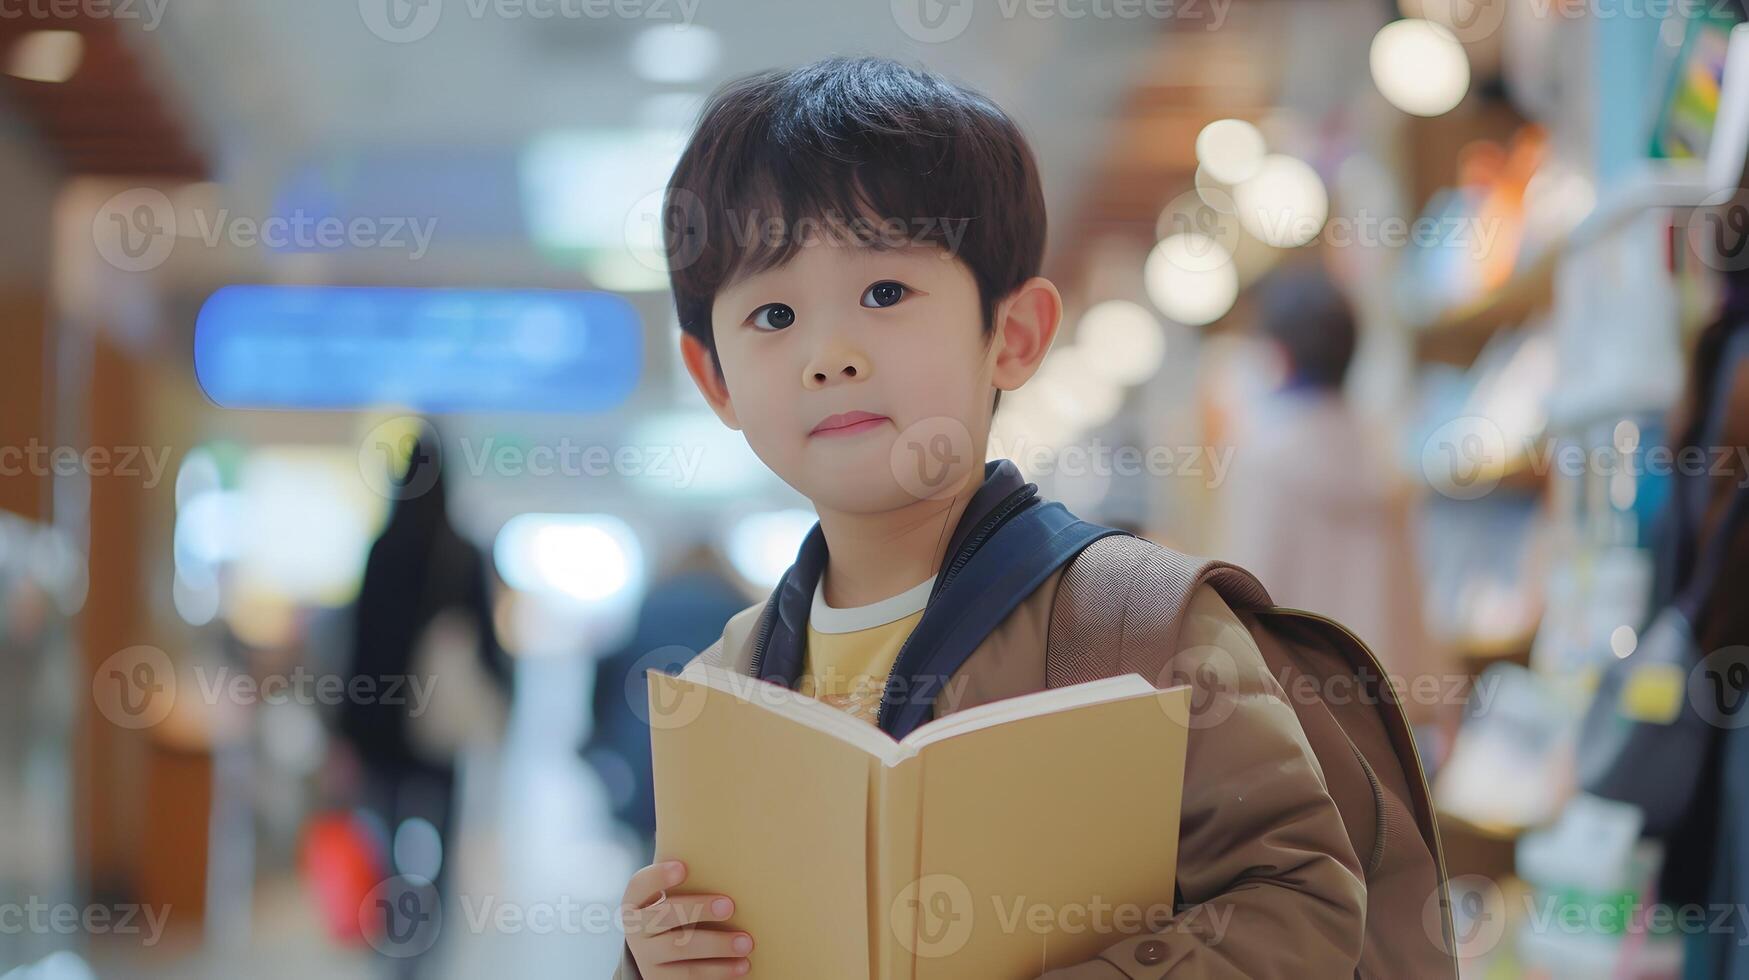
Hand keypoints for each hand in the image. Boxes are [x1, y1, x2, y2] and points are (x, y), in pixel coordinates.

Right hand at [621, 859, 753, 977]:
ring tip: (746, 943)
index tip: (683, 867)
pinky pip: (690, 976)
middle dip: (698, 909)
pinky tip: (743, 966)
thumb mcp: (672, 898)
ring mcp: (647, 958)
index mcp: (636, 903)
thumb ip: (689, 881)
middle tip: (729, 906)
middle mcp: (636, 930)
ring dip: (716, 945)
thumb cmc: (678, 914)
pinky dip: (719, 971)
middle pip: (664, 916)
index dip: (658, 876)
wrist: (661, 959)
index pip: (640, 885)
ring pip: (680, 949)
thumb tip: (731, 849)